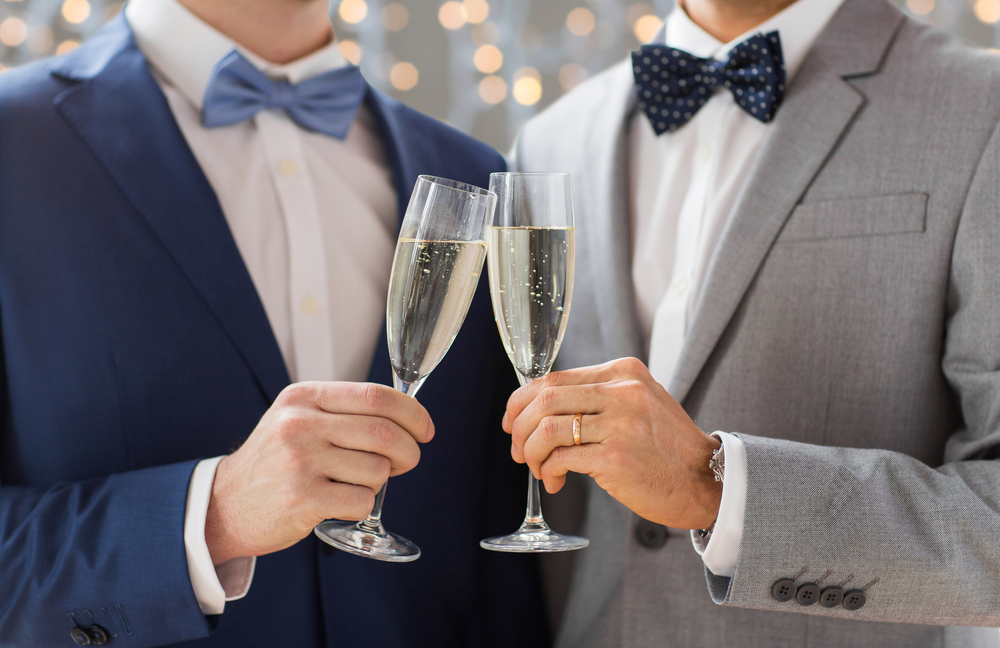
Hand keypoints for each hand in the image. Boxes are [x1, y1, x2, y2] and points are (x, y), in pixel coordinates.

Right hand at [205, 382, 433, 564]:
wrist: (224, 504)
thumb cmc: (274, 461)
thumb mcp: (297, 418)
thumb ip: (343, 411)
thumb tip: (407, 416)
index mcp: (304, 397)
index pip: (376, 396)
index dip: (412, 413)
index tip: (425, 429)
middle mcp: (300, 424)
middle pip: (384, 432)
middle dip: (409, 451)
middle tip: (407, 461)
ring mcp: (300, 461)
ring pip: (377, 469)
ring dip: (379, 481)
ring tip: (354, 483)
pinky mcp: (302, 498)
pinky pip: (362, 501)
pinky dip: (363, 504)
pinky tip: (341, 502)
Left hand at [502, 358, 720, 529]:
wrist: (706, 480)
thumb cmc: (665, 447)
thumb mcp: (638, 403)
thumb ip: (598, 396)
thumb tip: (540, 408)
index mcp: (623, 372)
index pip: (554, 378)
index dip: (522, 401)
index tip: (513, 421)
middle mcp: (622, 392)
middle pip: (544, 399)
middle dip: (520, 428)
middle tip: (519, 451)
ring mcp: (620, 424)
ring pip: (546, 429)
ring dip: (531, 453)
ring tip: (539, 469)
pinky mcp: (617, 457)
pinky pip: (561, 458)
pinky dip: (549, 471)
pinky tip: (556, 481)